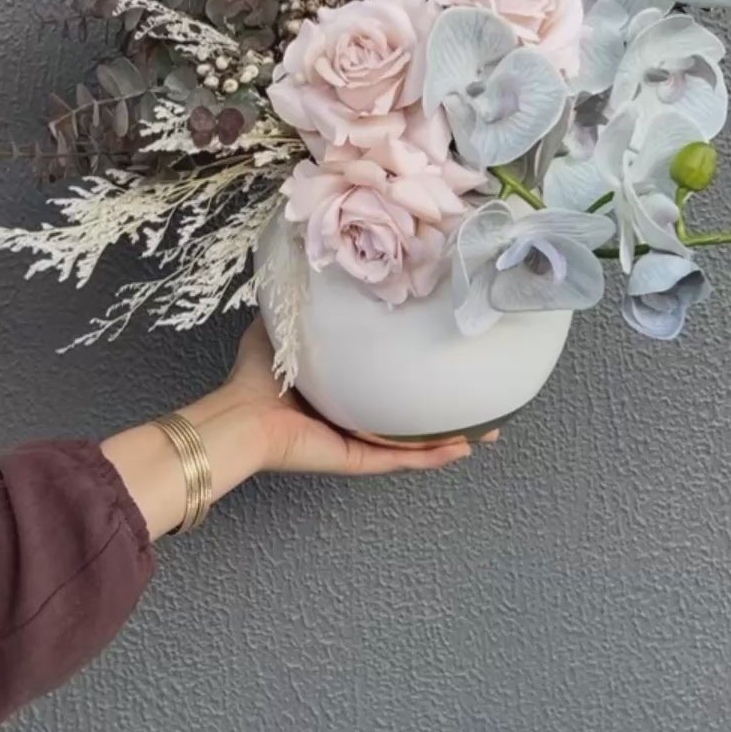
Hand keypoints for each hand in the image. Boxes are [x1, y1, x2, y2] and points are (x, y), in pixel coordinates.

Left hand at [103, 318, 491, 539]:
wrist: (241, 418)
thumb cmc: (255, 378)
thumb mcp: (282, 330)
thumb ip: (299, 308)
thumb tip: (307, 271)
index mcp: (340, 391)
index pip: (386, 383)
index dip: (416, 373)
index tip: (445, 356)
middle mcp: (354, 419)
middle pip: (411, 418)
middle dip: (446, 412)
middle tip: (481, 401)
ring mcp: (358, 443)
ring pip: (416, 444)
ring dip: (453, 438)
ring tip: (488, 428)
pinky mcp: (356, 459)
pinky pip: (401, 460)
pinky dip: (432, 457)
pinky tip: (462, 447)